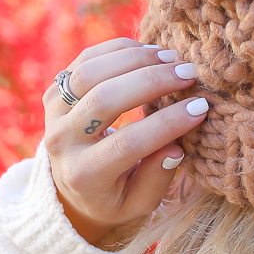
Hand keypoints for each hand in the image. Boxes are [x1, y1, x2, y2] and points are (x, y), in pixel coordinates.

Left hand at [42, 38, 209, 246]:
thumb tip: (177, 147)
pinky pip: (84, 60)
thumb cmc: (114, 196)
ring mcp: (53, 113)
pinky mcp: (53, 92)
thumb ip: (156, 179)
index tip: (200, 108)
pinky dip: (119, 50)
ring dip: (135, 59)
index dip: (167, 123)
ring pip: (91, 72)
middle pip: (105, 99)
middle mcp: (62, 142)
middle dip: (152, 82)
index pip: (129, 143)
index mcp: (85, 175)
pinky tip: (150, 52)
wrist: (69, 187)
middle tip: (188, 73)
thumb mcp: (137, 203)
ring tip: (170, 58)